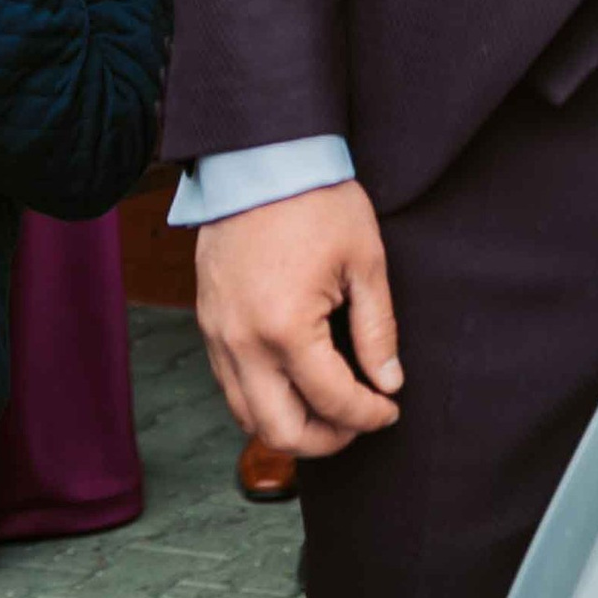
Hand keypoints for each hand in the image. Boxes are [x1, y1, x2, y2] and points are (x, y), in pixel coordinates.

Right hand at [195, 182, 401, 456]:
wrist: (259, 157)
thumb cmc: (317, 201)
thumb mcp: (365, 261)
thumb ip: (377, 330)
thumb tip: (388, 382)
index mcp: (286, 328)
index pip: (331, 401)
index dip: (368, 416)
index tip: (390, 409)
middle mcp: (242, 343)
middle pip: (280, 431)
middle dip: (326, 440)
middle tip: (359, 422)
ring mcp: (218, 335)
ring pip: (246, 416)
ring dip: (289, 427)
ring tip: (329, 411)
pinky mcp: (207, 323)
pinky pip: (229, 385)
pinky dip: (261, 400)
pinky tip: (294, 384)